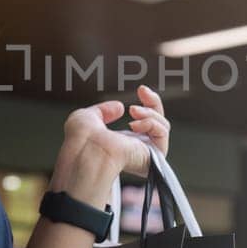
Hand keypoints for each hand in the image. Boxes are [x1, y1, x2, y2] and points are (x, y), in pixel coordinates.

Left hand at [50, 86, 170, 207]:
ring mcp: (146, 154)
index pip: (143, 123)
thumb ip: (105, 111)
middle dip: (153, 102)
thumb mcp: (89, 117)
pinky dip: (150, 123)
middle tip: (142, 90)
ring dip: (149, 112)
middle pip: (158, 123)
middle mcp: (135, 151)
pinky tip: (135, 125)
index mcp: (121, 144)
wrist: (87, 148)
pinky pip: (162, 133)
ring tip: (132, 111)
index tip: (141, 90)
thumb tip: (120, 107)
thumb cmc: (83, 137)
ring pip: (162, 126)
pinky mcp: (154, 157)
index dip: (146, 105)